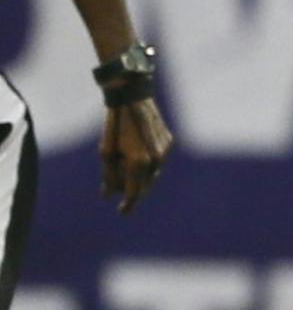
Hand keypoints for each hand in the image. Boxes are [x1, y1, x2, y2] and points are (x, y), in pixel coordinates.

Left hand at [100, 96, 170, 212]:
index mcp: (138, 163)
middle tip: (118, 190)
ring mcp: (165, 151)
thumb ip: (109, 175)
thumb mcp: (106, 150)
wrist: (133, 97)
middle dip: (133, 190)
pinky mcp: (169, 142)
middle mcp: (156, 160)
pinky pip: (159, 160)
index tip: (122, 212)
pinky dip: (148, 162)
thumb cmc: (115, 124)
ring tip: (126, 168)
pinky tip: (138, 152)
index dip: (128, 205)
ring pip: (154, 173)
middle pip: (145, 185)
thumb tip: (109, 194)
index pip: (134, 192)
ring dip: (141, 176)